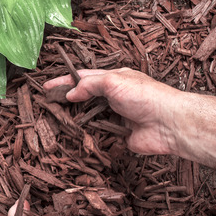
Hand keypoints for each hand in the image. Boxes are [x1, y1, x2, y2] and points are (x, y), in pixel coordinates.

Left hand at [0, 200, 170, 215]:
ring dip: (49, 197)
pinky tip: (63, 187)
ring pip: (51, 209)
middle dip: (28, 200)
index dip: (4, 212)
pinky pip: (71, 207)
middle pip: (32, 214)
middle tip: (21, 184)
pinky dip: (69, 199)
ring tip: (40, 181)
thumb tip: (16, 202)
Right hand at [43, 68, 185, 155]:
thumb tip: (71, 94)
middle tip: (48, 105)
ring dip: (75, 119)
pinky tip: (75, 137)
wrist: (168, 124)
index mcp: (114, 79)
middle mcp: (114, 97)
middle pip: (84, 98)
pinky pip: (98, 136)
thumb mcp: (113, 81)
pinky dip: (87, 137)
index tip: (46, 87)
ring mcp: (116, 117)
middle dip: (67, 101)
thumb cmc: (145, 96)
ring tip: (56, 121)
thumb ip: (89, 85)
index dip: (64, 81)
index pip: (83, 78)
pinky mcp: (118, 136)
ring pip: (89, 117)